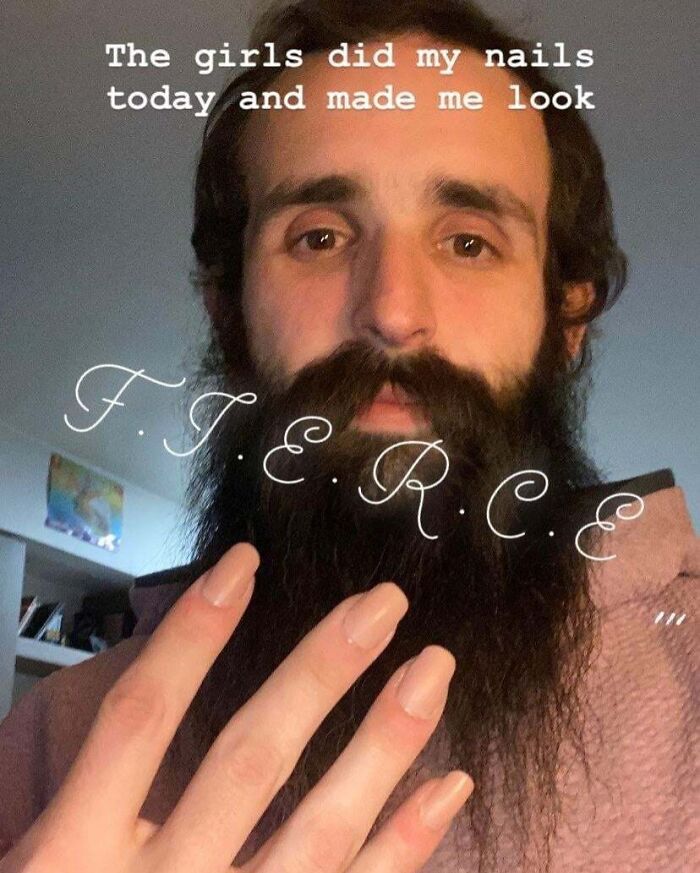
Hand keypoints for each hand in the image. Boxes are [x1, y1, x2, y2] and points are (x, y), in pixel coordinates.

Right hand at [1, 542, 472, 872]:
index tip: (245, 561)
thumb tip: (168, 685)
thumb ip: (103, 793)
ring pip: (319, 832)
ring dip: (386, 743)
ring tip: (434, 668)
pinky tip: (449, 784)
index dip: (192, 636)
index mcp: (74, 854)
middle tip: (386, 601)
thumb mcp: (47, 866)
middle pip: (249, 761)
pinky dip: (405, 842)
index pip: (140, 719)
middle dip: (320, 673)